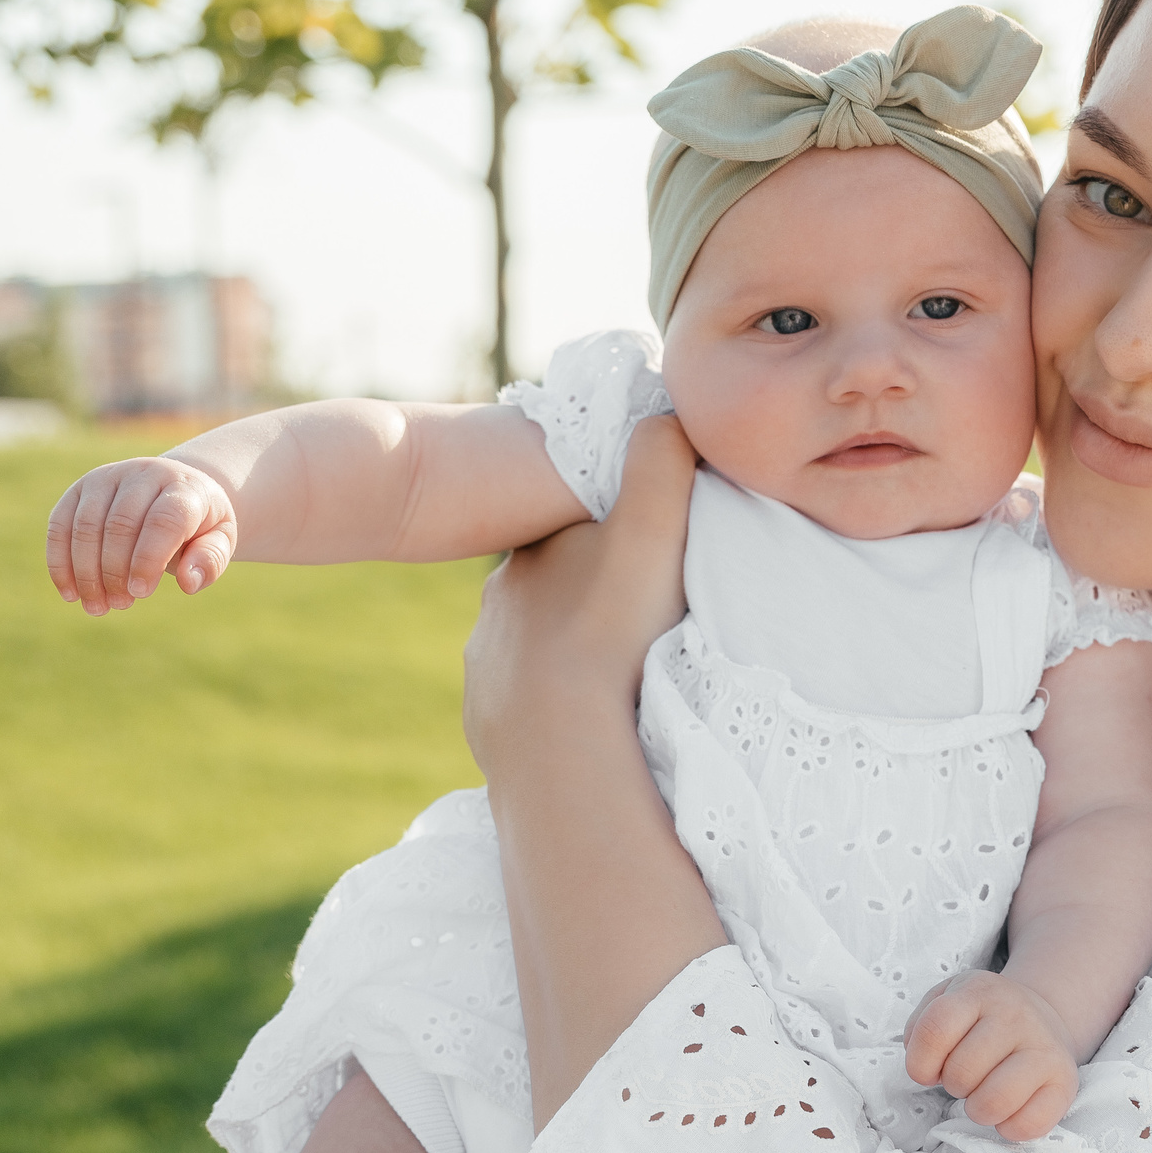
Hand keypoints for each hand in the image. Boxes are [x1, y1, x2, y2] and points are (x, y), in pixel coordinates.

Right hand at [46, 457, 236, 614]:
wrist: (174, 489)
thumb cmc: (199, 523)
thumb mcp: (220, 539)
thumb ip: (210, 560)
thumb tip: (188, 582)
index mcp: (182, 486)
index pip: (163, 520)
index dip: (148, 559)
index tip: (141, 594)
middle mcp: (142, 473)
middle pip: (120, 524)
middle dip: (115, 571)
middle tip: (120, 605)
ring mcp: (106, 477)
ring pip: (86, 526)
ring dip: (87, 572)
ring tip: (98, 606)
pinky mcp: (79, 489)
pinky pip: (59, 525)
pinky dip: (60, 563)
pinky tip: (70, 593)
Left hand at [462, 415, 697, 782]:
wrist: (559, 739)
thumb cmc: (612, 627)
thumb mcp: (652, 526)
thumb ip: (662, 458)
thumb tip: (665, 413)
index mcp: (534, 551)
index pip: (575, 530)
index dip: (613, 536)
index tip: (650, 555)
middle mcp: (499, 599)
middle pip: (557, 588)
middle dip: (591, 597)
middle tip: (644, 621)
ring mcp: (488, 662)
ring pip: (537, 646)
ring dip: (573, 655)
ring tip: (623, 678)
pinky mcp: (486, 717)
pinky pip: (525, 701)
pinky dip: (553, 704)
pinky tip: (588, 717)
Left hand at [903, 971, 1080, 1141]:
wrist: (1043, 1017)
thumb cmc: (982, 1020)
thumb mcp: (947, 1001)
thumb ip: (921, 1028)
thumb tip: (923, 1068)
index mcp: (979, 991)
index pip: (935, 1030)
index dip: (920, 1062)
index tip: (929, 1070)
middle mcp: (1015, 1013)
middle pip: (960, 1073)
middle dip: (953, 1085)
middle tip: (967, 1076)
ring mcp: (1044, 1047)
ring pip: (992, 1103)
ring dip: (978, 1109)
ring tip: (985, 1093)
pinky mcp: (1065, 1081)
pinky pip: (1026, 1125)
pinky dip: (1008, 1127)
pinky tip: (1010, 1108)